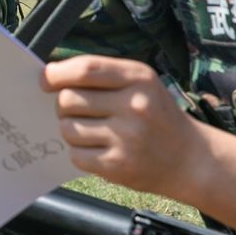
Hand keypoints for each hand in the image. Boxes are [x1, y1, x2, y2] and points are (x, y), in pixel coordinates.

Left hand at [43, 55, 204, 195]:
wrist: (190, 159)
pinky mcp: (118, 165)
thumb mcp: (141, 84)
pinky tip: (98, 150)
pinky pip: (76, 155)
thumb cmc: (156, 116)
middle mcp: (134, 106)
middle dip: (63, 105)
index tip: (45, 80)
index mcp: (138, 78)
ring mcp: (126, 137)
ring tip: (91, 131)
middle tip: (75, 111)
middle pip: (68, 100)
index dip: (56, 74)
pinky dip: (80, 153)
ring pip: (68, 128)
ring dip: (70, 130)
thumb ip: (102, 76)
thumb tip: (50, 76)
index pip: (85, 69)